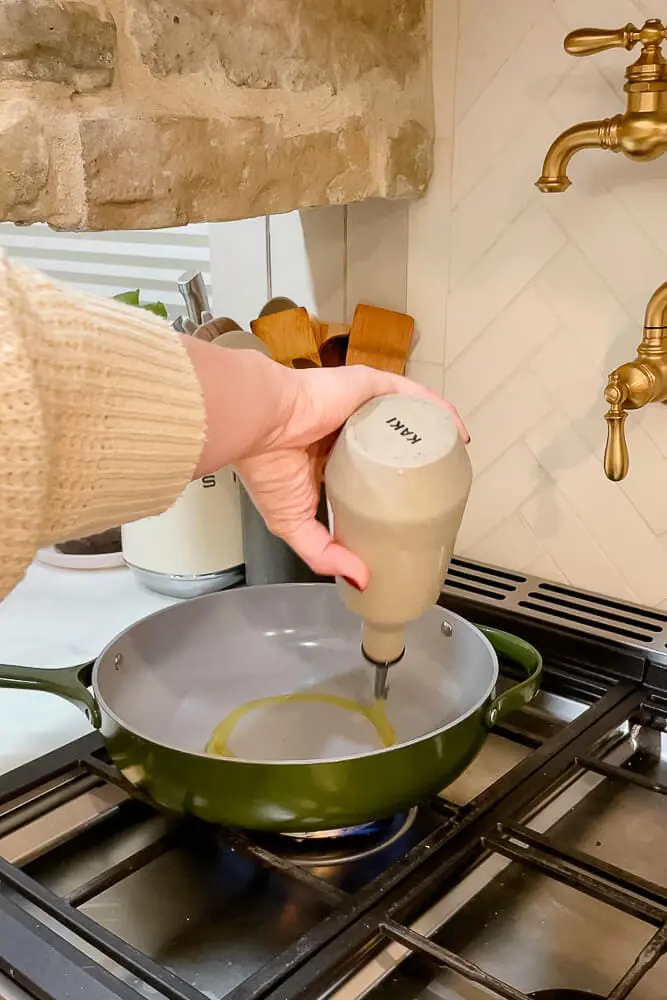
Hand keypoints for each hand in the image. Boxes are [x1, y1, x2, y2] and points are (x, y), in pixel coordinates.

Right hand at [236, 365, 467, 587]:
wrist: (258, 423)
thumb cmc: (266, 467)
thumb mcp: (293, 524)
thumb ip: (326, 554)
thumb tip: (361, 582)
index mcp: (326, 457)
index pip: (369, 470)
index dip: (393, 486)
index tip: (416, 508)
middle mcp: (346, 429)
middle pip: (393, 444)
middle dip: (419, 462)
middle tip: (442, 488)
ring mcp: (359, 406)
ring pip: (406, 419)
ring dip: (432, 436)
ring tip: (455, 462)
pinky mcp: (368, 386)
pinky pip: (412, 395)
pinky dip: (437, 410)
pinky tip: (456, 433)